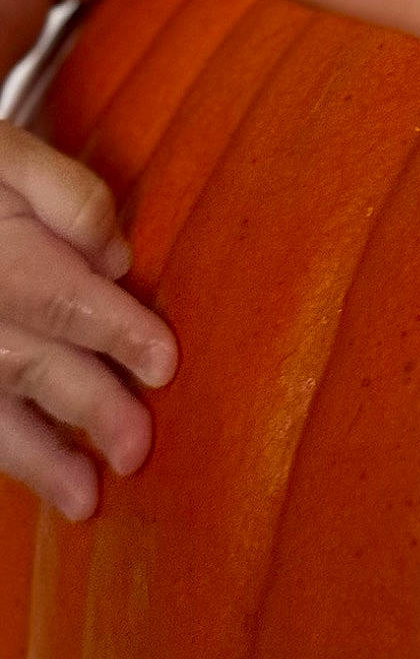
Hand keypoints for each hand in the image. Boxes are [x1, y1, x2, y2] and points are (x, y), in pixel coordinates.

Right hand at [0, 122, 177, 519]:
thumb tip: (116, 259)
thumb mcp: (13, 157)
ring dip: (36, 457)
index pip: (60, 298)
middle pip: (27, 362)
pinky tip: (42, 478)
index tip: (165, 364)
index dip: (114, 331)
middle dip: (85, 405)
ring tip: (85, 501)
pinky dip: (5, 449)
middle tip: (136, 449)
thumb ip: (68, 198)